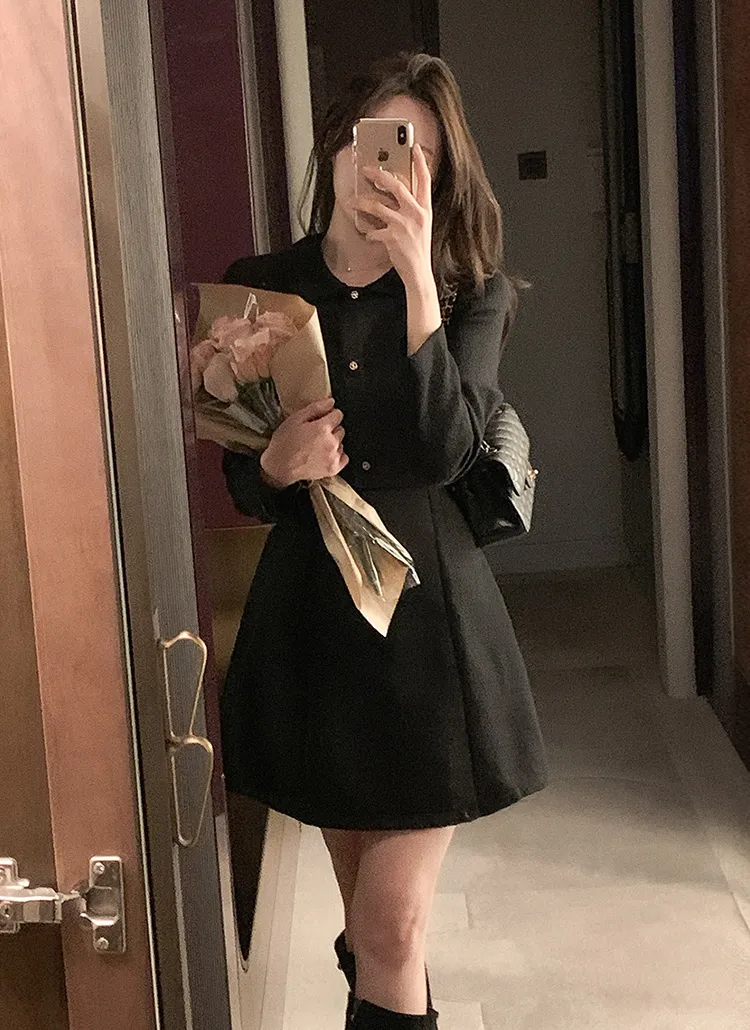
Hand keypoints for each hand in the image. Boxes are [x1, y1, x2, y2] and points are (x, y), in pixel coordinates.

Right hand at [260, 396, 348, 487]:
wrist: (279, 467)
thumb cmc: (284, 443)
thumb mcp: (295, 419)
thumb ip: (315, 408)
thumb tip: (330, 402)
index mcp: (323, 428)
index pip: (338, 414)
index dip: (329, 414)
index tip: (323, 418)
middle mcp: (331, 442)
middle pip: (340, 429)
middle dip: (331, 429)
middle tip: (316, 434)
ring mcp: (333, 457)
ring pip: (341, 443)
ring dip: (333, 442)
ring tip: (317, 446)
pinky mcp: (333, 469)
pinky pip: (344, 458)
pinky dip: (337, 455)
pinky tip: (326, 455)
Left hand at [355, 143, 434, 293]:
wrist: (419, 273)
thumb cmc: (417, 249)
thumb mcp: (421, 226)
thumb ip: (412, 209)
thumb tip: (396, 195)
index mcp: (425, 209)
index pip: (425, 180)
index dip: (420, 162)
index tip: (414, 147)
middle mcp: (416, 214)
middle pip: (396, 185)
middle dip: (379, 175)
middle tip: (367, 170)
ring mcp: (404, 225)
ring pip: (377, 205)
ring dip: (362, 203)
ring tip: (353, 202)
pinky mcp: (393, 238)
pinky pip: (373, 230)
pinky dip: (368, 232)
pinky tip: (367, 234)